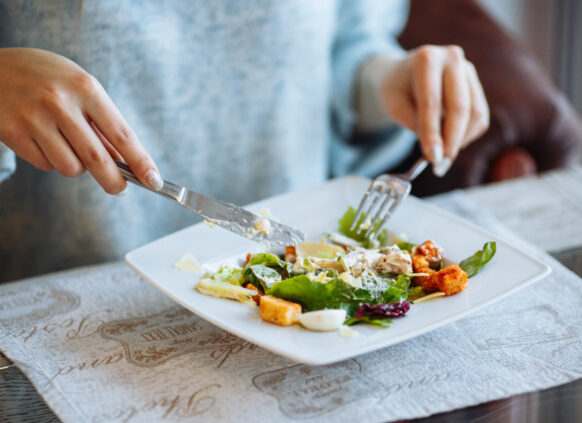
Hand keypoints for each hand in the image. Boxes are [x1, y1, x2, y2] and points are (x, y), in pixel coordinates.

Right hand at [0, 48, 162, 193]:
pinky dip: (50, 160)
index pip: (121, 134)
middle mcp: (60, 102)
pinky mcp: (12, 132)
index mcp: (85, 88)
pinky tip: (42, 139)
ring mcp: (34, 118)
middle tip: (120, 188)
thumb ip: (101, 123)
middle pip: (97, 159)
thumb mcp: (79, 88)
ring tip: (67, 144)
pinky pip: (45, 165)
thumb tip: (123, 163)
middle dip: (114, 181)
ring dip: (76, 166)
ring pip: (70, 167)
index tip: (154, 181)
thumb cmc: (47, 79)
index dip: (141, 162)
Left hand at [381, 45, 489, 175]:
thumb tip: (437, 152)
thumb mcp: (394, 106)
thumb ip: (414, 124)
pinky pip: (479, 116)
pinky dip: (467, 134)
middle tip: (441, 166)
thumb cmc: (396, 90)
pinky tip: (449, 140)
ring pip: (475, 113)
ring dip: (460, 140)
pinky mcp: (476, 84)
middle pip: (460, 107)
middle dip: (451, 141)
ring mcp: (468, 70)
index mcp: (426, 59)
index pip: (431, 102)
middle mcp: (452, 58)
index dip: (433, 133)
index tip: (432, 158)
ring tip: (442, 155)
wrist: (403, 72)